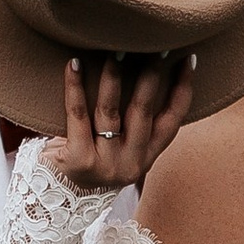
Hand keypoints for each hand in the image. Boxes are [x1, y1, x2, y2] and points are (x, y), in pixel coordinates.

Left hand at [42, 49, 194, 190]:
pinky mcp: (79, 160)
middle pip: (144, 111)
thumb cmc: (87, 159)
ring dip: (113, 76)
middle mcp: (131, 163)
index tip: (189, 58)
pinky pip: (77, 115)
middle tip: (153, 46)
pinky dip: (75, 86)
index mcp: (147, 157)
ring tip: (115, 52)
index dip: (183, 88)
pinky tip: (74, 64)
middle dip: (150, 75)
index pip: (173, 119)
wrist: (55, 197)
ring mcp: (106, 164)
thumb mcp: (118, 147)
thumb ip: (132, 123)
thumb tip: (141, 66)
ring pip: (110, 111)